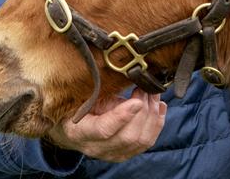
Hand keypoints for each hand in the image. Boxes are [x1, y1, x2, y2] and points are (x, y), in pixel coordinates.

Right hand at [44, 89, 167, 162]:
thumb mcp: (80, 95)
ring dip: (152, 115)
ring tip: (153, 95)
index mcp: (79, 132)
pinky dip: (157, 123)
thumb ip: (99, 89)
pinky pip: (147, 142)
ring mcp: (112, 154)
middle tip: (146, 89)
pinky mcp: (125, 154)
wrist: (71, 129)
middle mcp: (96, 148)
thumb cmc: (74, 106)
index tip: (136, 100)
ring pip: (141, 141)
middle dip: (143, 111)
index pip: (103, 130)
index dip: (122, 116)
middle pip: (128, 137)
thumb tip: (124, 74)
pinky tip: (158, 106)